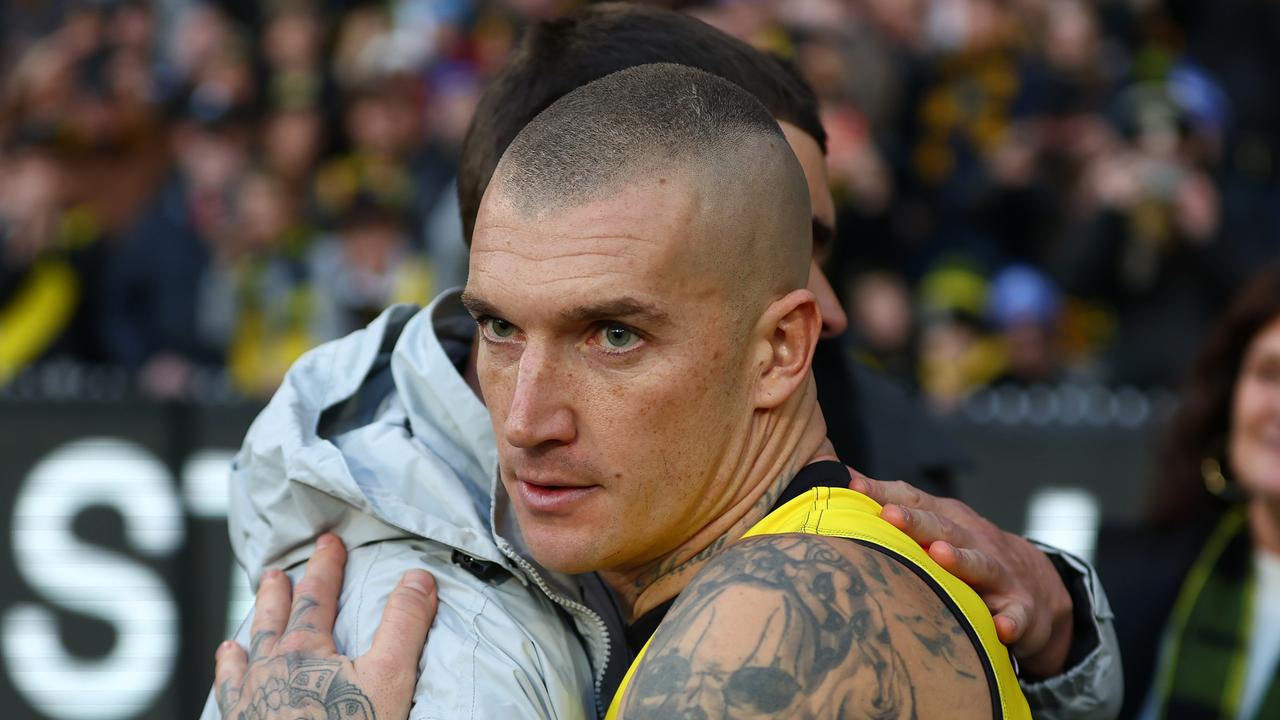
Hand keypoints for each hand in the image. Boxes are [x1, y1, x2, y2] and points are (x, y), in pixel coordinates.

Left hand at [214, 533, 437, 718]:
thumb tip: (418, 578)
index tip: (328, 543)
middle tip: (275, 573)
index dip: (325, 567)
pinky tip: (227, 668)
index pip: (317, 597)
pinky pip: (228, 693)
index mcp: (306, 650)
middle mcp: (270, 668)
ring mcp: (250, 700)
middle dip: (279, 593)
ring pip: (245, 655)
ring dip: (249, 632)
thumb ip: (404, 624)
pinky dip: (226, 675)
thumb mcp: (389, 677)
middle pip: (273, 619)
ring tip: (241, 626)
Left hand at [848, 471, 1072, 678]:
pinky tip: (1002, 628)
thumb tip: (845, 481)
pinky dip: (1012, 621)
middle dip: (916, 521)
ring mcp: (1000, 573)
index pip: (914, 499)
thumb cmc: (970, 552)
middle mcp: (974, 540)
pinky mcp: (1021, 608)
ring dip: (960, 560)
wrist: (1038, 586)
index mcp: (949, 519)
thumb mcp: (939, 526)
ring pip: (980, 565)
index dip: (884, 492)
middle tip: (889, 516)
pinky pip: (1017, 616)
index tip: (853, 487)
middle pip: (942, 528)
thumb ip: (896, 506)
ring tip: (939, 556)